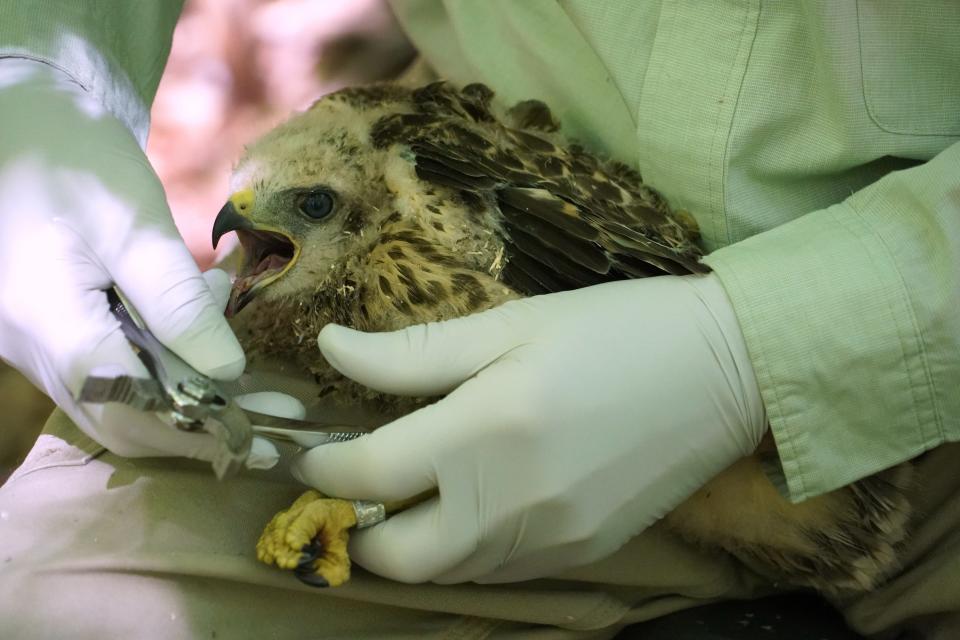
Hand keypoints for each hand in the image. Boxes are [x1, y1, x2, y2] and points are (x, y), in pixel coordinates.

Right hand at [0, 59, 246, 460]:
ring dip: (189, 393)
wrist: (22, 123)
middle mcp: (30, 349)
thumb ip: (178, 303)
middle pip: (122, 417)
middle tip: (272, 414)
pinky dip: (164, 365)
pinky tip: (202, 326)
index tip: (261, 423)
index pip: (127, 404)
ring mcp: (34, 346)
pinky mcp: (50, 332)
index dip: (195, 422)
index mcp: (45, 322)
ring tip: (250, 369)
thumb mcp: (134, 226)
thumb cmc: (75, 161)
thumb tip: (228, 371)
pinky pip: (109, 371)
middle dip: (202, 421)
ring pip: (118, 400)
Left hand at [293, 273, 767, 582]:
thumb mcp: (511, 324)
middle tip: (355, 491)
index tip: (311, 454)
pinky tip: (473, 508)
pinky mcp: (584, 555)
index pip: (371, 473)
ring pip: (447, 572)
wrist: (724, 369)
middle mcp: (509, 503)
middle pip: (398, 557)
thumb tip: (331, 348)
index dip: (326, 466)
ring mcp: (549, 540)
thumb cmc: (613, 328)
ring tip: (410, 498)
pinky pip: (498, 571)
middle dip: (359, 531)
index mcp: (484, 431)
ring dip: (411, 546)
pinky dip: (465, 552)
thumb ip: (414, 352)